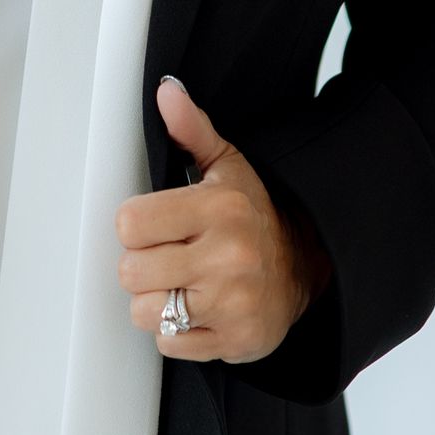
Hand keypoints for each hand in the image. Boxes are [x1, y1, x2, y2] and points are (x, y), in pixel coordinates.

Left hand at [117, 77, 331, 362]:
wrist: (304, 266)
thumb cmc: (253, 216)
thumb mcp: (226, 166)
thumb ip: (190, 130)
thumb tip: (166, 92)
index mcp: (219, 208)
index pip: (129, 224)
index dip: (136, 226)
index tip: (156, 225)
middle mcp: (228, 257)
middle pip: (131, 272)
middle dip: (143, 265)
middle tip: (170, 256)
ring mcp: (232, 303)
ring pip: (144, 311)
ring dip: (154, 301)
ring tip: (181, 283)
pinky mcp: (234, 340)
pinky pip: (169, 343)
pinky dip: (175, 331)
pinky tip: (197, 308)